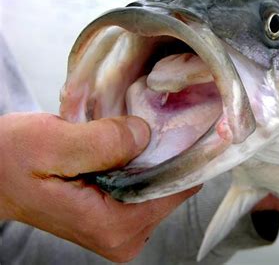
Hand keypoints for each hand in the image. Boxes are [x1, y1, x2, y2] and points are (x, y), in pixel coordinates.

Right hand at [0, 113, 199, 261]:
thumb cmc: (11, 160)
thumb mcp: (52, 143)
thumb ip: (104, 141)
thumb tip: (146, 135)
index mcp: (114, 226)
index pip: (176, 190)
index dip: (180, 154)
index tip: (177, 124)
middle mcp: (124, 237)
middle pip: (170, 187)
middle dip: (161, 153)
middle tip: (139, 123)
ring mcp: (122, 230)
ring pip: (158, 183)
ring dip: (147, 156)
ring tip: (121, 136)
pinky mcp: (117, 217)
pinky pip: (143, 185)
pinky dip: (136, 163)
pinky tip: (117, 149)